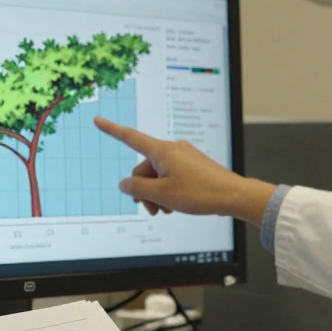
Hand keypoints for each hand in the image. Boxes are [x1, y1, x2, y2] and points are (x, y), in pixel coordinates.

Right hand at [94, 116, 275, 225]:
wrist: (232, 195)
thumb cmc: (200, 193)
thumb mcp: (162, 195)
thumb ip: (138, 189)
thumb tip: (124, 184)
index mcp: (162, 151)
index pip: (130, 138)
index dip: (112, 130)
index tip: (98, 120)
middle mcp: (172, 149)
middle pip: (144, 168)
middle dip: (144, 190)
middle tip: (152, 210)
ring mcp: (184, 156)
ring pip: (158, 175)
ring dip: (156, 193)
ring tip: (166, 210)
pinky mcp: (193, 165)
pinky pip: (172, 175)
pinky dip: (169, 190)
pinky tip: (175, 204)